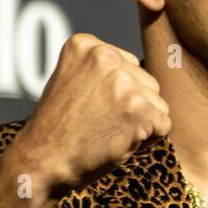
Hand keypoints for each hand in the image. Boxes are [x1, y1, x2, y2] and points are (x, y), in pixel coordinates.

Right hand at [10, 33, 171, 199]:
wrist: (42, 163)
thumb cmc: (59, 130)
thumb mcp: (73, 82)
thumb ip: (103, 71)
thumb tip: (145, 72)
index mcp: (85, 45)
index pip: (130, 67)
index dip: (116, 96)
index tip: (86, 108)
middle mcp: (105, 56)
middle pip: (147, 84)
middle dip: (131, 109)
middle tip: (97, 124)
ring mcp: (123, 82)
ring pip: (158, 105)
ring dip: (140, 125)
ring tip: (105, 133)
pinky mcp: (138, 109)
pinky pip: (164, 126)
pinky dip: (147, 142)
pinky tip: (117, 143)